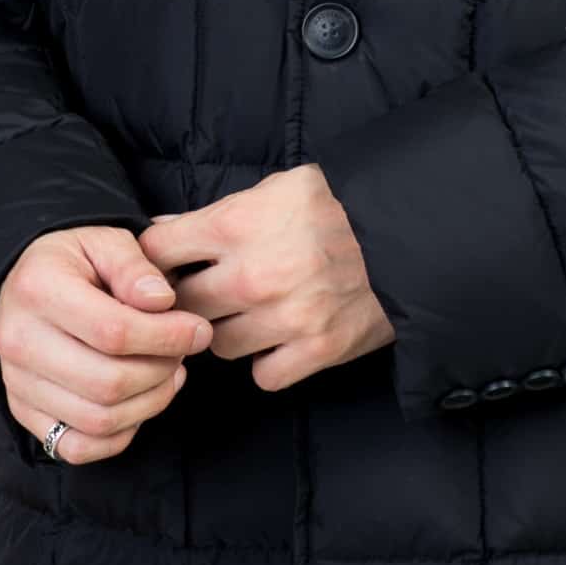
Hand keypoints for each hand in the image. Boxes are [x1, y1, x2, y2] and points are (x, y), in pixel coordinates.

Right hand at [0, 224, 213, 462]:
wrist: (30, 286)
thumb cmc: (76, 263)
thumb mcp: (107, 241)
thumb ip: (135, 267)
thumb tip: (161, 302)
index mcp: (37, 289)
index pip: (114, 331)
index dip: (167, 337)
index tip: (198, 329)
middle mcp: (18, 340)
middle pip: (108, 383)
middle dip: (161, 371)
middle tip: (182, 352)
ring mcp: (17, 383)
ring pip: (99, 420)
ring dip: (149, 403)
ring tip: (167, 373)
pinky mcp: (24, 412)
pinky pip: (78, 447)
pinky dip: (119, 435)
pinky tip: (138, 402)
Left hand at [135, 166, 394, 393]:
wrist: (410, 233)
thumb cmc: (337, 205)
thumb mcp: (275, 189)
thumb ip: (217, 212)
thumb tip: (158, 232)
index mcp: (238, 224)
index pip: (158, 253)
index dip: (155, 262)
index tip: (166, 268)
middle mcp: (254, 274)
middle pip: (182, 306)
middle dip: (189, 301)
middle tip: (206, 295)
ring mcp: (285, 317)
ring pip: (218, 345)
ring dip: (228, 333)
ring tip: (250, 315)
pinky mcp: (316, 350)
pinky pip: (263, 375)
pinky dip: (268, 362)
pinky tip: (279, 340)